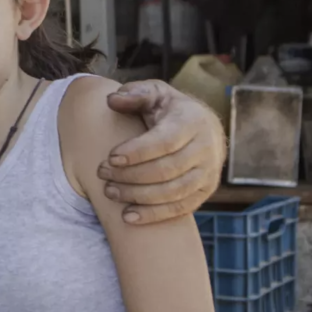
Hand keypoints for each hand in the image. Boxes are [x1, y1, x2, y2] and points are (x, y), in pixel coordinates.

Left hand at [98, 80, 224, 224]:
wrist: (201, 127)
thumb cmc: (168, 109)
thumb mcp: (153, 94)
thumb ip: (133, 94)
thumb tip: (111, 100)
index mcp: (192, 120)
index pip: (166, 141)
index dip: (137, 152)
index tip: (110, 158)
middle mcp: (206, 147)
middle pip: (168, 170)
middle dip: (131, 176)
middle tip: (102, 175)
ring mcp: (209, 172)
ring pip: (174, 192)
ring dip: (138, 196)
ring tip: (110, 192)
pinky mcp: (206, 191)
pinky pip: (181, 209)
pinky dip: (154, 215)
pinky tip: (128, 216)